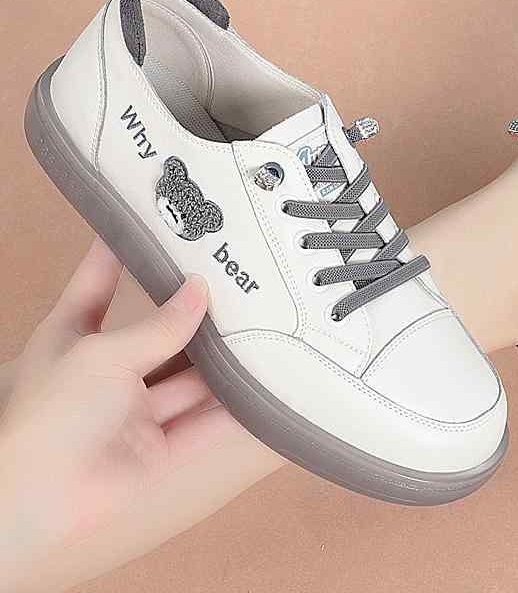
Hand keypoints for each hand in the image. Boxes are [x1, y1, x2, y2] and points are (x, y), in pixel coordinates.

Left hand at [0, 239, 250, 590]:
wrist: (43, 504)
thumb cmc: (51, 416)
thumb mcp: (103, 353)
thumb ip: (157, 325)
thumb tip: (198, 291)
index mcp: (71, 338)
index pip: (96, 283)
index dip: (118, 253)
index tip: (146, 222)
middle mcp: (105, 371)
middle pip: (156, 333)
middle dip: (190, 311)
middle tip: (233, 282)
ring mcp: (134, 410)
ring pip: (188, 376)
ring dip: (220, 359)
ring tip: (262, 325)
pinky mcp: (162, 446)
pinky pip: (205, 421)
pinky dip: (235, 409)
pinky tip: (265, 386)